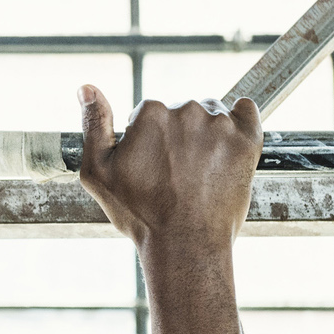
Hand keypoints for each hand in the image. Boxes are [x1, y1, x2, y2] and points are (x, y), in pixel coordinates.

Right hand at [77, 86, 259, 248]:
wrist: (184, 245)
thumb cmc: (141, 213)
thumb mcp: (98, 172)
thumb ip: (94, 125)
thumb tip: (86, 88)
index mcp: (151, 113)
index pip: (149, 113)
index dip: (147, 140)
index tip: (151, 166)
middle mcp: (187, 111)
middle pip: (181, 111)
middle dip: (178, 135)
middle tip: (175, 173)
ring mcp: (220, 125)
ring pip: (211, 113)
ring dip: (206, 133)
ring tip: (199, 170)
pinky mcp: (247, 140)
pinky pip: (248, 111)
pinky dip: (240, 120)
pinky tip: (228, 145)